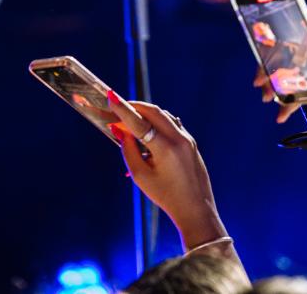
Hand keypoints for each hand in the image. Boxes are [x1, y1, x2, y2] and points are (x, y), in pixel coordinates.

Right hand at [105, 91, 224, 247]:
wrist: (195, 210)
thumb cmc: (165, 196)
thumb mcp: (141, 176)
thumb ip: (129, 151)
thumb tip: (121, 130)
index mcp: (165, 148)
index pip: (139, 122)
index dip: (122, 108)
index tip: (110, 95)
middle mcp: (179, 139)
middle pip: (153, 111)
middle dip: (134, 106)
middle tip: (118, 107)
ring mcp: (187, 139)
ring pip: (163, 116)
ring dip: (146, 114)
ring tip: (129, 121)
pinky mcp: (191, 143)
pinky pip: (171, 125)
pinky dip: (157, 124)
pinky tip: (146, 133)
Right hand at [255, 24, 306, 138]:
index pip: (294, 45)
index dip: (276, 53)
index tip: (263, 64)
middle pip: (289, 62)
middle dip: (273, 74)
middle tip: (261, 87)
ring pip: (292, 79)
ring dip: (279, 90)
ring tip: (269, 100)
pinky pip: (299, 93)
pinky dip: (290, 103)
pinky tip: (282, 114)